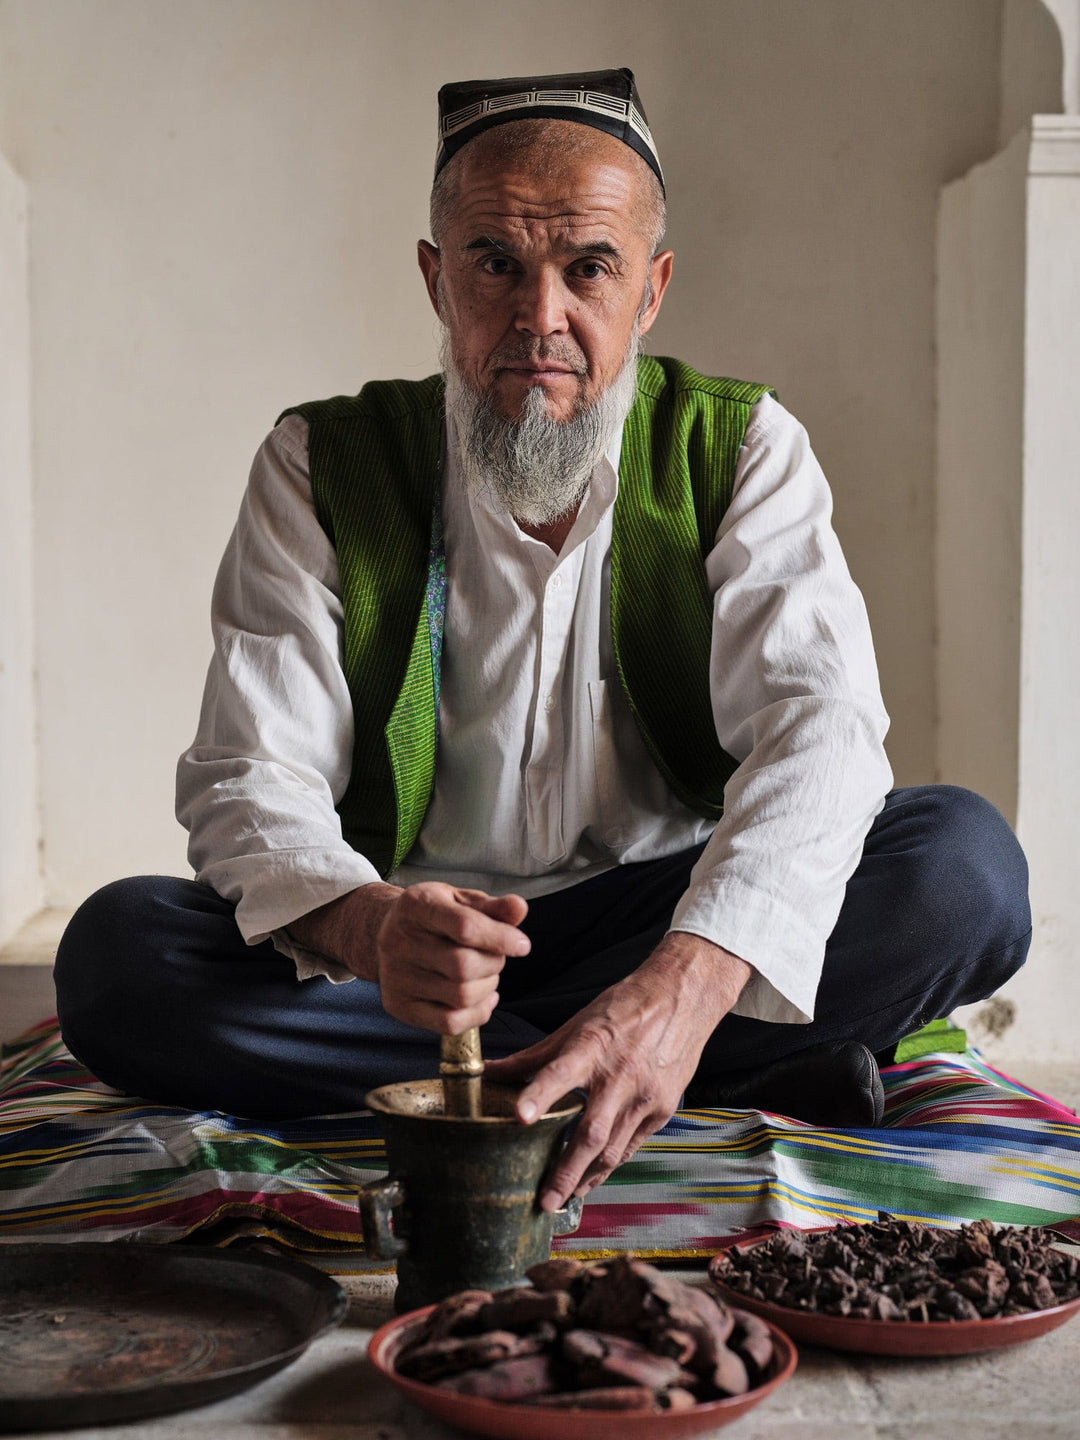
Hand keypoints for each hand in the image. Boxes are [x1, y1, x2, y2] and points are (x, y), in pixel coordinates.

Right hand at [288, 881, 530, 1031]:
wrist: (387, 932)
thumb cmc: (436, 916)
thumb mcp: (461, 901)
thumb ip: (492, 907)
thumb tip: (519, 907)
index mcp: (416, 906)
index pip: (464, 926)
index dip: (500, 938)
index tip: (522, 945)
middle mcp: (398, 941)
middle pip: (463, 966)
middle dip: (494, 964)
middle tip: (496, 957)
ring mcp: (396, 977)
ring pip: (460, 996)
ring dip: (488, 987)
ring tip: (486, 974)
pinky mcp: (398, 1006)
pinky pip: (449, 1023)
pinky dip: (478, 1014)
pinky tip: (484, 998)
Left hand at [484, 933, 750, 1210]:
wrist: (682, 998)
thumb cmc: (624, 1007)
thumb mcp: (577, 1024)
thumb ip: (535, 1056)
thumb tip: (491, 1072)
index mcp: (592, 1046)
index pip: (560, 1072)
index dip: (538, 1095)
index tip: (519, 1118)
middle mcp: (619, 1076)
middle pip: (591, 1133)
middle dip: (566, 1172)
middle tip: (544, 1202)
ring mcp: (644, 1096)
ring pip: (613, 1149)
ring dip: (588, 1177)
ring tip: (565, 1198)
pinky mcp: (663, 1108)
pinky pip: (632, 1144)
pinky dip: (611, 1162)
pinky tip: (594, 1175)